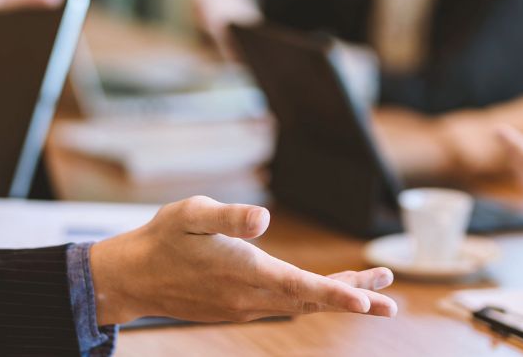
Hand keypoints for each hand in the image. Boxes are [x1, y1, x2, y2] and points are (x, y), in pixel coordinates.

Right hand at [89, 196, 396, 324]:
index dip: (338, 293)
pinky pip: (284, 305)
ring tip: (369, 290)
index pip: (301, 286)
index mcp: (244, 272)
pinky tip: (320, 291)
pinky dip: (309, 298)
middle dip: (352, 297)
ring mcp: (245, 307)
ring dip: (335, 296)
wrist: (133, 277)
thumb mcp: (191, 214)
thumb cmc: (163, 238)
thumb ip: (229, 216)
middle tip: (389, 298)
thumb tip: (264, 219)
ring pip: (299, 304)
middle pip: (311, 299)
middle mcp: (250, 297)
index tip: (369, 301)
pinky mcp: (238, 308)